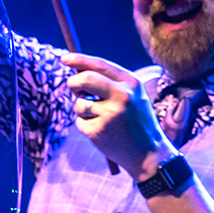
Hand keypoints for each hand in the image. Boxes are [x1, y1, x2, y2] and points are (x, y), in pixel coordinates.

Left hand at [62, 53, 174, 179]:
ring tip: (101, 119)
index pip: (100, 64)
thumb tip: (78, 73)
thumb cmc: (137, 122)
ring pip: (79, 103)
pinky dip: (86, 126)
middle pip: (84, 79)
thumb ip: (111, 83)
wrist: (148, 153)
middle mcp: (122, 95)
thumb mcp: (133, 96)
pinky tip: (103, 132)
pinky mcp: (99, 131)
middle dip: (73, 83)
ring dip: (82, 110)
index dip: (79, 59)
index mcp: (131, 83)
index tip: (65, 59)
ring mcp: (110, 114)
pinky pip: (80, 122)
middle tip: (74, 89)